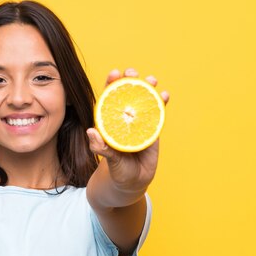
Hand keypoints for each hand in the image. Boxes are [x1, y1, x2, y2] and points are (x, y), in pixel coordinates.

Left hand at [86, 68, 169, 192]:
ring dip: (148, 88)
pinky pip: (157, 113)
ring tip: (151, 80)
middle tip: (133, 73)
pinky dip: (161, 103)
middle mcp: (124, 118)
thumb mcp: (108, 158)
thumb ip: (100, 147)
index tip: (114, 74)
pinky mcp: (153, 129)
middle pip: (127, 95)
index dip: (111, 84)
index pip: (109, 99)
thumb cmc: (117, 169)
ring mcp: (140, 122)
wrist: (134, 181)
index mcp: (110, 122)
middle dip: (130, 80)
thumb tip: (91, 132)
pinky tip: (165, 95)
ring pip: (143, 101)